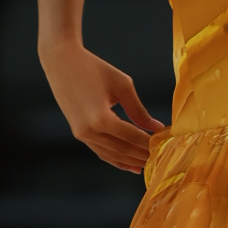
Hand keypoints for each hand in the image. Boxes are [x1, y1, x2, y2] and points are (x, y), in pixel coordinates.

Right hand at [41, 42, 166, 173]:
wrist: (62, 62)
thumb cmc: (93, 68)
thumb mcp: (122, 85)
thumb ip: (138, 110)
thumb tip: (157, 128)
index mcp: (100, 118)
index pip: (132, 136)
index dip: (149, 143)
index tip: (165, 146)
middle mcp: (89, 131)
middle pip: (121, 149)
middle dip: (142, 155)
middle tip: (160, 159)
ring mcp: (81, 134)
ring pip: (110, 154)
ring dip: (129, 161)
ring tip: (147, 165)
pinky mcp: (78, 132)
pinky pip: (100, 150)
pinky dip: (115, 158)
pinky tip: (129, 163)